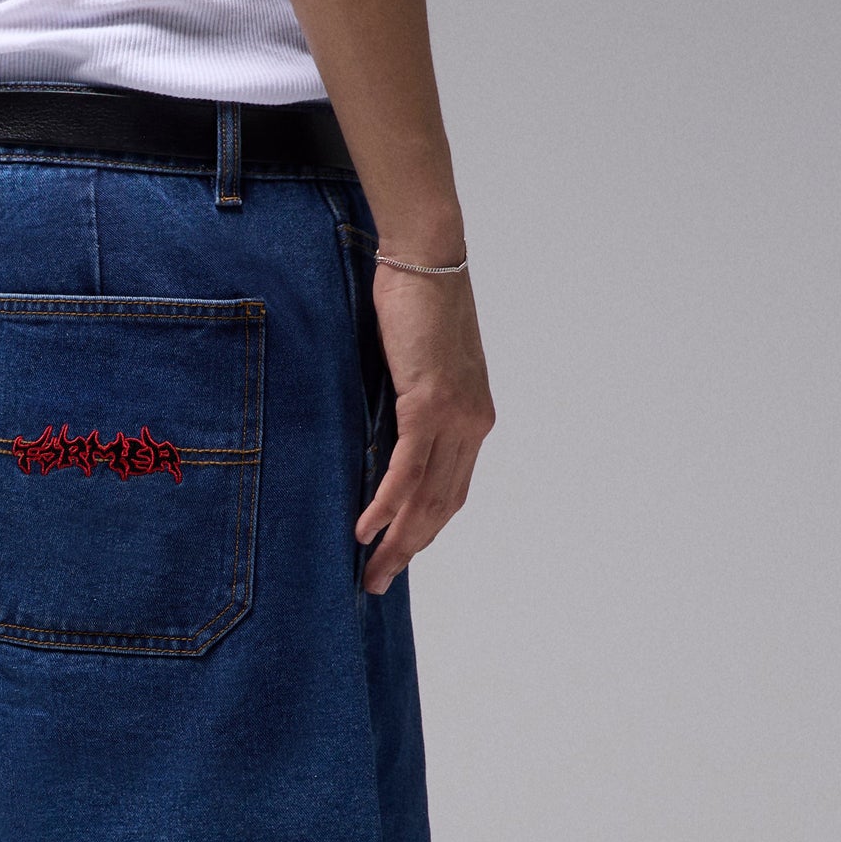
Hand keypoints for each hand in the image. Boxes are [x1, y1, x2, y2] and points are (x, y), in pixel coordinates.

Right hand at [355, 265, 494, 592]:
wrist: (427, 259)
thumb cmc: (417, 306)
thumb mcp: (418, 368)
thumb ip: (411, 408)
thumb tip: (384, 440)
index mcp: (474, 419)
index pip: (451, 491)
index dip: (425, 530)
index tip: (398, 556)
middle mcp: (472, 425)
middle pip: (441, 507)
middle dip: (409, 549)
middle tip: (378, 582)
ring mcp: (454, 417)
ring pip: (426, 497)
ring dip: (397, 540)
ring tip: (371, 571)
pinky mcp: (429, 404)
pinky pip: (406, 469)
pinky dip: (387, 504)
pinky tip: (366, 530)